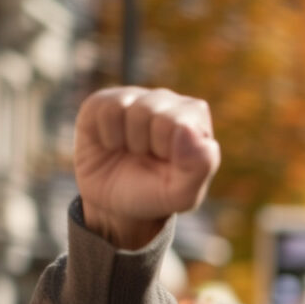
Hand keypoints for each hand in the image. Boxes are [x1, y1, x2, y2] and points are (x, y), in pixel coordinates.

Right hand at [74, 87, 219, 248]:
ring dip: (126, 140)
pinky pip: (103, 108)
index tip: (168, 163)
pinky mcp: (104, 101)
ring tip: (132, 151)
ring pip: (125, 107)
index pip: (183, 120)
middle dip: (147, 144)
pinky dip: (105, 135)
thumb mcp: (183, 194)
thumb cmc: (155, 195)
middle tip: (148, 158)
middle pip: (152, 109)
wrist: (115, 206)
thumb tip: (189, 128)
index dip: (169, 149)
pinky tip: (112, 144)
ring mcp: (135, 98)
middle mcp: (167, 101)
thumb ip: (201, 164)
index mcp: (194, 118)